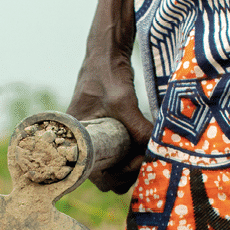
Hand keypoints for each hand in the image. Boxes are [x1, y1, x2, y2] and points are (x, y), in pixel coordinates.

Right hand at [68, 48, 152, 193]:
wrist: (106, 53)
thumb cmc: (107, 74)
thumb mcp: (123, 102)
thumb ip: (138, 126)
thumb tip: (154, 149)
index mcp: (76, 138)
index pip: (91, 174)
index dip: (114, 175)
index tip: (135, 161)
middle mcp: (82, 141)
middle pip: (102, 175)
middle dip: (123, 173)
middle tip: (143, 159)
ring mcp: (94, 137)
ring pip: (110, 166)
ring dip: (127, 165)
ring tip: (144, 153)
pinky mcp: (104, 131)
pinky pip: (115, 153)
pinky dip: (128, 155)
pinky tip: (141, 147)